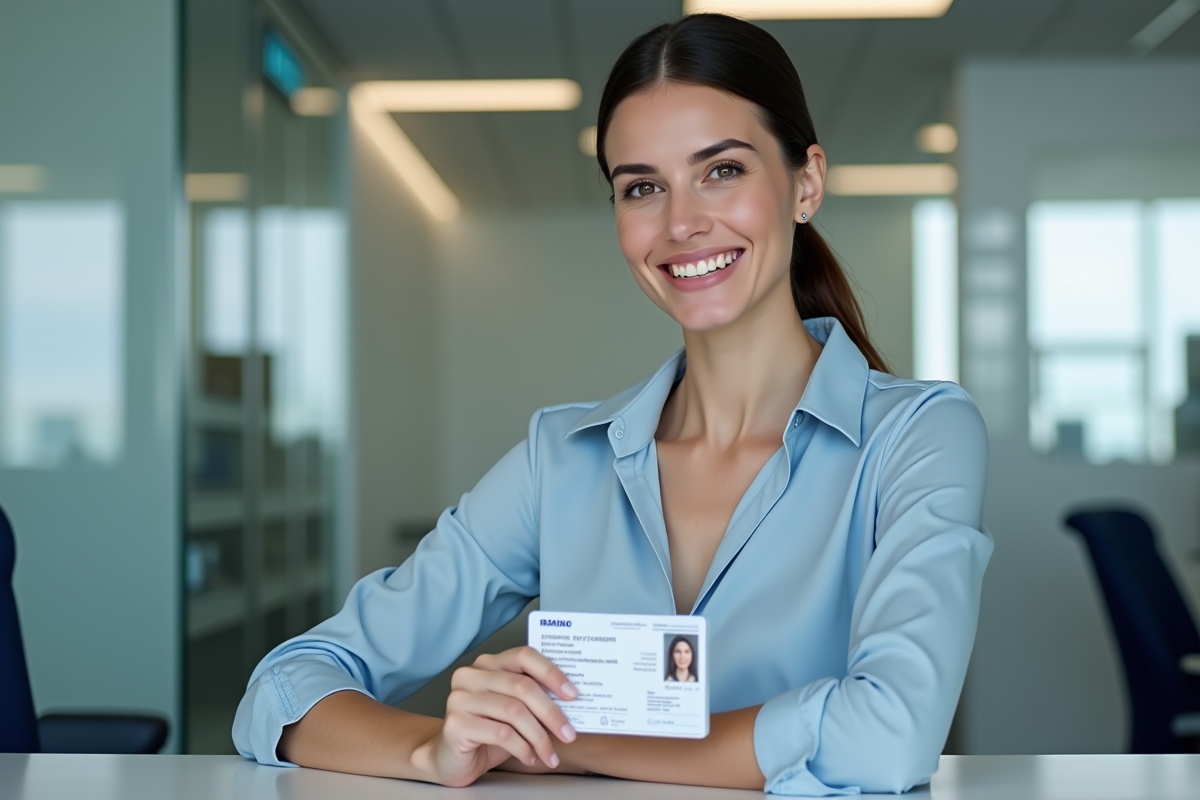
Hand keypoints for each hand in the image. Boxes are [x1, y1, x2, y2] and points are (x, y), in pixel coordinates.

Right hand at [413, 646, 579, 787]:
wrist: (450, 758)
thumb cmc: (488, 732)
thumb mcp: (513, 711)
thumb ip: (534, 699)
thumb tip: (572, 704)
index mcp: (488, 664)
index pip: (524, 655)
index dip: (552, 673)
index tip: (572, 694)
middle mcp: (471, 675)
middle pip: (522, 686)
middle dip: (551, 713)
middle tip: (569, 734)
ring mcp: (460, 698)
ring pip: (514, 711)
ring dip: (539, 737)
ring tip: (549, 754)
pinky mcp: (456, 724)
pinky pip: (501, 733)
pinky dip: (522, 748)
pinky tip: (529, 757)